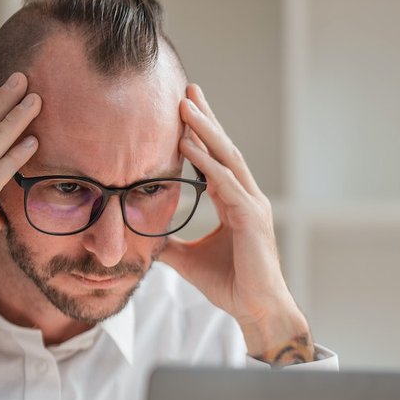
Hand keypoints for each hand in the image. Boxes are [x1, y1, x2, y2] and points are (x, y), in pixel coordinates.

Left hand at [162, 84, 313, 362]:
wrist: (256, 310)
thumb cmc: (231, 285)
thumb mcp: (189, 260)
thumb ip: (169, 244)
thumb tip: (143, 238)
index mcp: (237, 203)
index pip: (218, 159)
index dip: (202, 133)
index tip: (185, 108)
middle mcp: (248, 198)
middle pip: (224, 149)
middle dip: (206, 119)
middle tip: (188, 89)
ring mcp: (253, 205)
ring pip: (227, 158)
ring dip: (205, 130)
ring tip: (185, 105)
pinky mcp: (251, 218)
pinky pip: (225, 183)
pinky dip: (207, 162)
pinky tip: (188, 144)